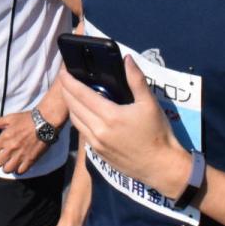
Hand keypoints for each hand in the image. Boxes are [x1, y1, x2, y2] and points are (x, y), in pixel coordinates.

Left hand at [0, 111, 48, 174]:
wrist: (44, 122)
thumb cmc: (27, 119)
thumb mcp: (10, 118)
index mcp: (5, 138)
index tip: (0, 148)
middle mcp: (11, 148)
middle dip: (0, 160)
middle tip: (5, 157)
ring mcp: (20, 155)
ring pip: (7, 169)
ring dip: (8, 167)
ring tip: (11, 163)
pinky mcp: (30, 160)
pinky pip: (20, 171)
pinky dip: (19, 170)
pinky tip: (20, 165)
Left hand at [61, 57, 189, 195]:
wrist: (161, 166)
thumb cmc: (157, 133)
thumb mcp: (150, 103)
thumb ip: (136, 79)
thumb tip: (127, 59)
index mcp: (109, 115)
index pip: (81, 94)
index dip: (69, 81)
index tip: (63, 71)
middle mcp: (98, 130)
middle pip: (73, 106)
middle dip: (66, 91)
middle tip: (65, 79)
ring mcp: (96, 143)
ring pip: (74, 120)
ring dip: (70, 106)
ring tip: (71, 94)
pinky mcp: (97, 153)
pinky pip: (81, 132)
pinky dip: (78, 119)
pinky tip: (83, 113)